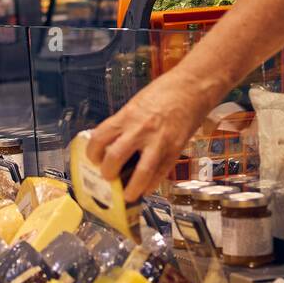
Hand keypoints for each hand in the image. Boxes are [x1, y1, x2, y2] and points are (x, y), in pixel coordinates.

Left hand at [86, 71, 214, 201]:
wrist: (191, 88)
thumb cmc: (163, 92)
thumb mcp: (136, 105)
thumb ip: (125, 124)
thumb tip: (113, 144)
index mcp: (127, 116)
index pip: (99, 138)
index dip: (92, 153)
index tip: (94, 159)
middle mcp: (140, 130)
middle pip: (114, 158)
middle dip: (108, 173)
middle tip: (108, 177)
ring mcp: (158, 142)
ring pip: (140, 172)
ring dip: (131, 189)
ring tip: (127, 195)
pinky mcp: (175, 150)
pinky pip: (161, 173)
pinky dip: (151, 185)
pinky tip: (146, 188)